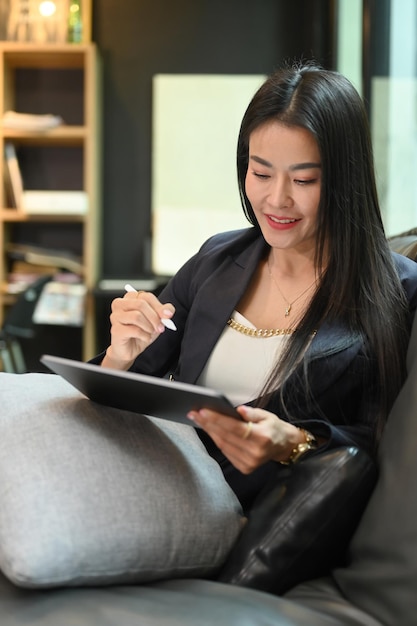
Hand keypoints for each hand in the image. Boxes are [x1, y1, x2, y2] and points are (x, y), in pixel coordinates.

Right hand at [102, 291, 174, 369]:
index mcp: (130, 298)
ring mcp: (115, 317)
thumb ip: (163, 312)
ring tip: (150, 333)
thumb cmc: (140, 332)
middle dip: (154, 317)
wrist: (129, 350)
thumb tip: (168, 312)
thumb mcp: (155, 320)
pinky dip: (144, 336)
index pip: (146, 296)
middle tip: (160, 328)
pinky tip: (145, 338)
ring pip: (136, 316)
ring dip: (149, 327)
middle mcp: (120, 304)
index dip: (159, 306)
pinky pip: (134, 330)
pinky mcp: (115, 330)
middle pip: (141, 304)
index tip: (167, 316)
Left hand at [187, 405, 305, 473]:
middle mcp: (255, 453)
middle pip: (225, 437)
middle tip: (194, 413)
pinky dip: (217, 440)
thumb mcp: (268, 416)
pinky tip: (209, 430)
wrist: (284, 446)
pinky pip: (226, 452)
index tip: (203, 411)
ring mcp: (249, 463)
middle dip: (208, 424)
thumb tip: (238, 410)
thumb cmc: (274, 428)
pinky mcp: (244, 468)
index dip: (217, 419)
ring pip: (222, 445)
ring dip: (209, 431)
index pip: (234, 428)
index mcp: (262, 438)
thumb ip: (252, 413)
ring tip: (199, 419)